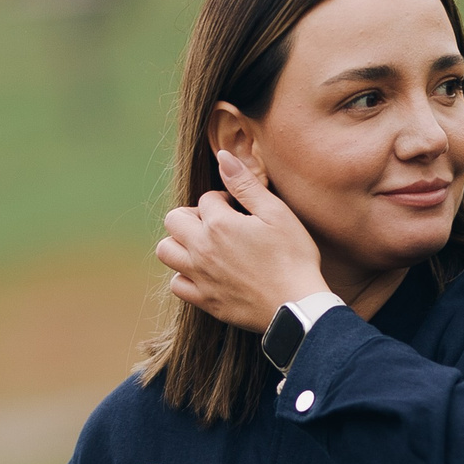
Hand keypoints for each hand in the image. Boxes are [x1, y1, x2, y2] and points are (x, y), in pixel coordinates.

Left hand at [154, 149, 330, 331]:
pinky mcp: (205, 301)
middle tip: (218, 224)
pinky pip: (176, 284)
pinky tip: (205, 272)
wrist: (297, 306)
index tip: (245, 212)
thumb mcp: (276, 213)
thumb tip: (223, 156)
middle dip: (193, 216)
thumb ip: (245, 184)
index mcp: (219, 224)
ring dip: (181, 243)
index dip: (226, 201)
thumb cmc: (293, 257)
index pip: (207, 199)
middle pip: (174, 220)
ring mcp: (200, 277)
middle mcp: (201, 249)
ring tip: (205, 245)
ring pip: (166, 251)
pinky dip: (185, 275)